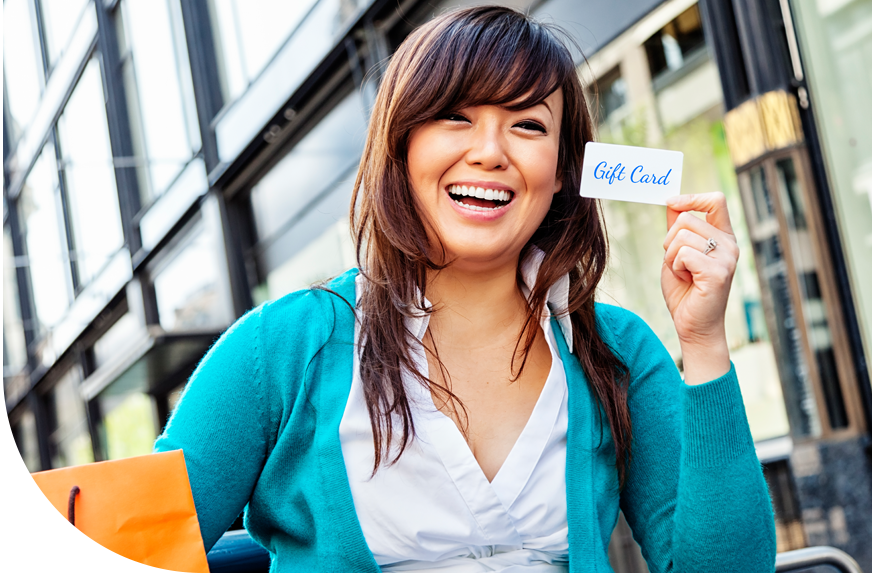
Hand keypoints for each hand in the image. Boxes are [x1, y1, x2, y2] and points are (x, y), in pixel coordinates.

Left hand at [662, 193, 737, 382]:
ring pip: (681, 236)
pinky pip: (683, 254)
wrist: (693, 326)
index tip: (671, 201)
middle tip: (677, 263)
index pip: (716, 200)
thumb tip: (671, 201)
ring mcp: (726, 258)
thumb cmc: (685, 292)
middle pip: (686, 218)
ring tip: (683, 274)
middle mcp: (729, 245)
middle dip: (669, 240)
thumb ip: (677, 229)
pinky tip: (685, 280)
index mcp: (723, 237)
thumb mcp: (677, 254)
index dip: (692, 197)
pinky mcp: (718, 273)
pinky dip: (675, 267)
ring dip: (671, 256)